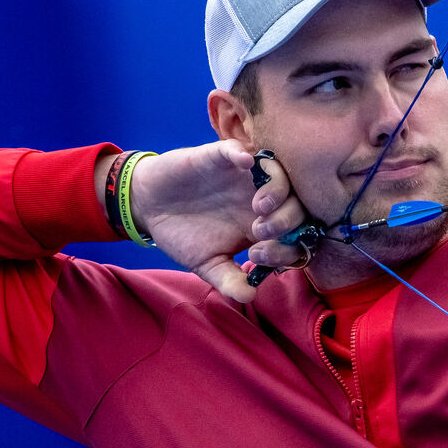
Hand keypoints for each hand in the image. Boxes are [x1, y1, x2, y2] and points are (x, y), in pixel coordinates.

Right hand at [120, 141, 306, 301]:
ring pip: (278, 173)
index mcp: (261, 226)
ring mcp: (243, 177)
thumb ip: (228, 280)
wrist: (150, 208)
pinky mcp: (220, 157)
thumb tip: (249, 297)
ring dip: (277, 188)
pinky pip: (239, 150)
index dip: (287, 248)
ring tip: (260, 205)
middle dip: (287, 219)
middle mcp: (259, 200)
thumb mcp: (206, 264)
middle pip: (297, 203)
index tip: (259, 257)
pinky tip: (243, 163)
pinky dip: (244, 154)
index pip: (294, 235)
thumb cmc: (184, 235)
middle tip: (260, 230)